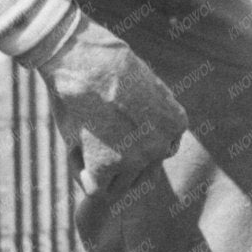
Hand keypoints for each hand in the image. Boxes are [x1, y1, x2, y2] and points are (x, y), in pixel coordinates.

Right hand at [32, 16, 188, 192]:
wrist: (87, 62)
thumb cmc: (109, 64)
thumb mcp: (146, 85)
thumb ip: (153, 112)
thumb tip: (147, 132)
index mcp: (176, 124)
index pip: (164, 151)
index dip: (141, 149)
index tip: (123, 140)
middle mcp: (160, 147)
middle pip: (144, 174)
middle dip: (125, 168)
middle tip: (101, 148)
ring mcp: (134, 160)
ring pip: (120, 186)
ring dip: (103, 174)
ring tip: (85, 142)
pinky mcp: (105, 168)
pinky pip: (96, 189)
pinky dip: (83, 175)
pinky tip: (75, 149)